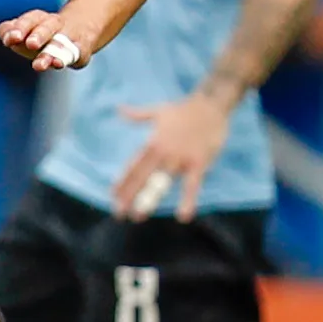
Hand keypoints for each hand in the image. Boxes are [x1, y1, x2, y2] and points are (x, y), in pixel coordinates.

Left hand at [0, 8, 90, 72]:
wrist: (83, 27)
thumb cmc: (44, 34)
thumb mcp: (26, 31)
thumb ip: (10, 32)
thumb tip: (5, 34)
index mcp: (39, 19)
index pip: (30, 20)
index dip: (20, 27)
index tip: (10, 39)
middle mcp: (55, 24)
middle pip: (47, 26)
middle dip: (39, 35)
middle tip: (31, 44)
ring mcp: (70, 36)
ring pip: (61, 42)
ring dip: (50, 52)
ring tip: (39, 65)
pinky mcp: (82, 49)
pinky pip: (76, 52)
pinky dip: (66, 58)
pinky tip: (58, 64)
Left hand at [113, 89, 232, 220]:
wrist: (210, 105)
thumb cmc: (183, 109)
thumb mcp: (157, 111)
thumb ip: (137, 115)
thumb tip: (119, 109)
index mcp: (153, 142)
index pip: (133, 166)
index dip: (123, 181)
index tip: (112, 195)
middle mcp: (163, 153)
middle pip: (142, 177)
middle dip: (129, 195)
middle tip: (118, 212)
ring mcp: (181, 158)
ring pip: (162, 183)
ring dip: (149, 200)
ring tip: (138, 216)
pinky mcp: (199, 162)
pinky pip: (192, 185)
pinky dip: (188, 200)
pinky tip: (183, 216)